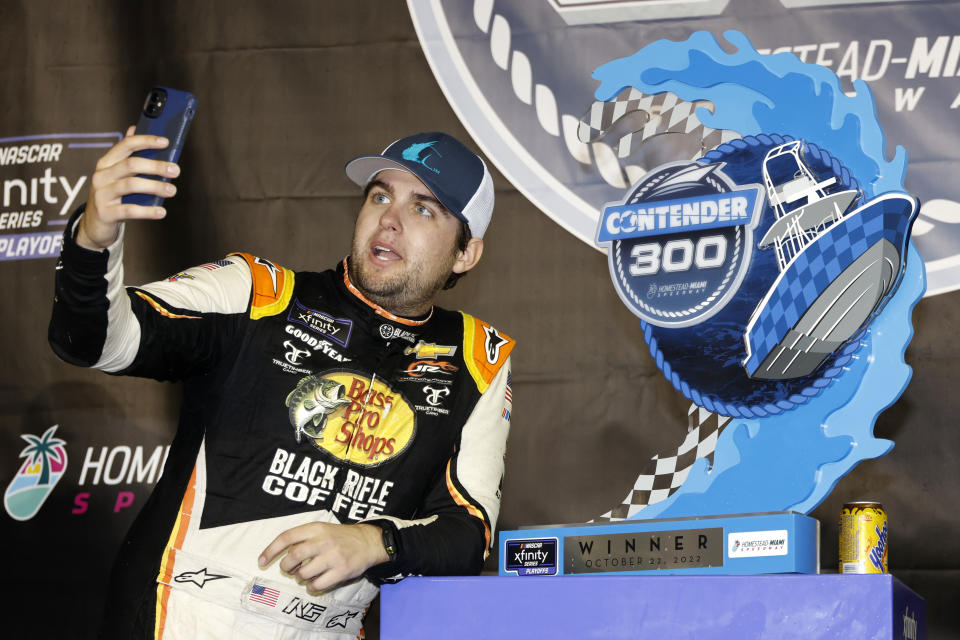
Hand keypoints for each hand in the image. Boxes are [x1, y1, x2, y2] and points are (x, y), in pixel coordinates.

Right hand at [77, 125, 180, 249]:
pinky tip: (161, 212)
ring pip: (131, 185)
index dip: (146, 141)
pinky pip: (129, 210)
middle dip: (156, 166)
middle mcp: (101, 175)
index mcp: (106, 163)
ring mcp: (101, 194)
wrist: (95, 224)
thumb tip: (134, 128)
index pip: (126, 145)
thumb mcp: (117, 175)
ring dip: (155, 187)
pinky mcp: (105, 213)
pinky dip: (147, 211)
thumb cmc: (112, 196)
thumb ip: (128, 155)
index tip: (166, 142)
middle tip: (175, 170)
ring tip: (172, 190)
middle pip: (131, 165)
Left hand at [258, 522, 388, 592]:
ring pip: (303, 572)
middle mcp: (323, 540)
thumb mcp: (322, 529)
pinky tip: (314, 583)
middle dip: (286, 567)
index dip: (271, 550)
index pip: (287, 537)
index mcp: (316, 528)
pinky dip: (311, 587)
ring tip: (305, 575)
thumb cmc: (341, 537)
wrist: (369, 542)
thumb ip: (303, 538)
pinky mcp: (341, 571)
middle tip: (289, 569)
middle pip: (293, 556)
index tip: (261, 561)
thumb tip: (280, 555)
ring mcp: (333, 556)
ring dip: (299, 577)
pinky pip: (317, 585)